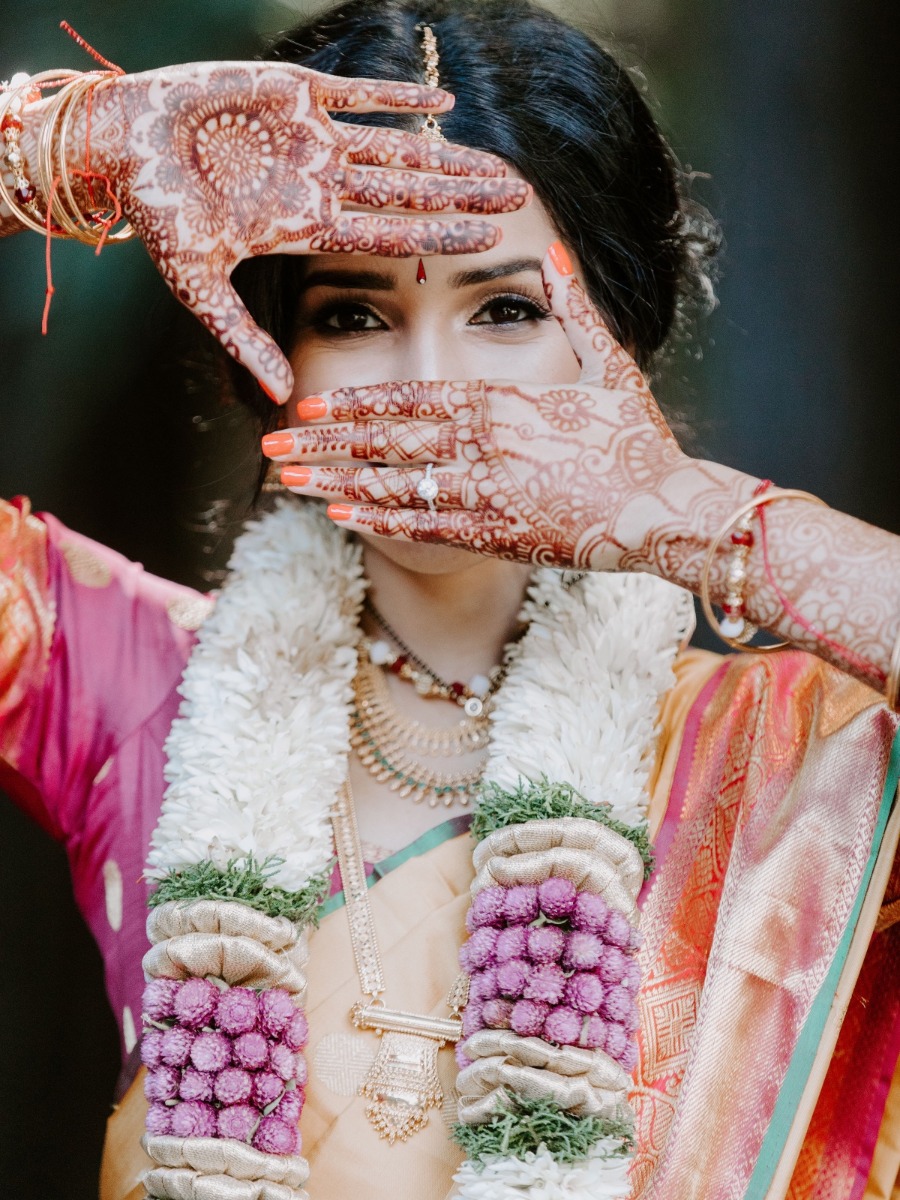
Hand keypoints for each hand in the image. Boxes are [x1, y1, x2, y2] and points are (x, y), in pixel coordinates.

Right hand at [77, 62, 528, 400]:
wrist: (123, 145)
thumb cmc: (158, 216)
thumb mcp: (199, 285)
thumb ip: (243, 337)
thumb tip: (278, 397)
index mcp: (306, 227)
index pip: (388, 234)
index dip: (438, 237)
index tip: (488, 241)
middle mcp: (320, 184)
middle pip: (407, 191)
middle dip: (462, 195)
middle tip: (518, 198)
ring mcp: (311, 139)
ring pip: (395, 146)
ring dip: (446, 154)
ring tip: (497, 162)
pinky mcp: (292, 92)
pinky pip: (357, 92)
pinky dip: (397, 95)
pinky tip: (443, 103)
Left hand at [264, 242, 687, 570]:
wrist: (669, 510)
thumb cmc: (640, 439)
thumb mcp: (607, 363)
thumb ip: (572, 306)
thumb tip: (550, 246)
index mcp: (504, 400)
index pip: (411, 397)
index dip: (355, 402)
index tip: (306, 406)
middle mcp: (486, 444)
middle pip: (388, 441)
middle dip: (324, 443)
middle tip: (268, 446)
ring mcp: (490, 493)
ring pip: (396, 485)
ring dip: (337, 482)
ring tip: (286, 482)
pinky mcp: (501, 535)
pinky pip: (428, 527)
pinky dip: (381, 521)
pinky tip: (339, 517)